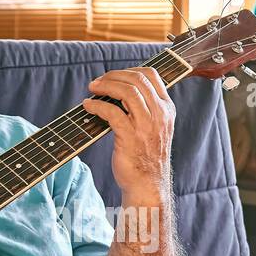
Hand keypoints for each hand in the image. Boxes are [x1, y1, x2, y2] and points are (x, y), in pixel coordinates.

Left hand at [83, 67, 175, 199]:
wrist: (147, 185)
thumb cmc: (146, 156)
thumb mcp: (154, 127)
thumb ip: (144, 108)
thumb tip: (119, 89)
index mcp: (166, 109)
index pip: (152, 75)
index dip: (129, 70)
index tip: (114, 76)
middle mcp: (159, 114)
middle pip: (137, 80)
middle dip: (113, 76)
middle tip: (97, 82)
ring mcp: (146, 126)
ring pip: (127, 92)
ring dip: (105, 86)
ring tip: (92, 89)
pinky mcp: (130, 137)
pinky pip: (112, 112)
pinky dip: (97, 105)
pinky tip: (88, 106)